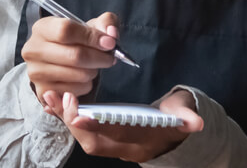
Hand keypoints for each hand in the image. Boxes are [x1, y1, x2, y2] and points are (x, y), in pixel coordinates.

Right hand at [22, 12, 118, 103]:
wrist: (58, 63)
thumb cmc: (75, 42)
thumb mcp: (90, 26)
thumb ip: (105, 22)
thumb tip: (111, 34)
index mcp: (42, 28)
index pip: (67, 30)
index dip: (92, 37)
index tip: (109, 43)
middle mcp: (33, 49)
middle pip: (75, 55)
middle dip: (99, 58)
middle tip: (109, 58)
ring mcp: (35, 73)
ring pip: (78, 75)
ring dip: (93, 72)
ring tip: (92, 66)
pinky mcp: (42, 92)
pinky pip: (75, 92)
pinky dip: (85, 86)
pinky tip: (81, 78)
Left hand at [41, 89, 203, 162]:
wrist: (174, 131)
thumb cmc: (177, 116)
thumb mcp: (184, 114)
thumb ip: (186, 117)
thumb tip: (196, 122)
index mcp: (145, 141)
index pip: (118, 136)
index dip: (98, 127)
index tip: (79, 114)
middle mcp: (126, 149)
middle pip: (95, 143)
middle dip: (75, 124)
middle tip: (61, 98)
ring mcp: (115, 147)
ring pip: (85, 139)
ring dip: (66, 119)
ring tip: (50, 97)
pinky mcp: (105, 139)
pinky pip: (82, 133)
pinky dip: (66, 118)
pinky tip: (52, 104)